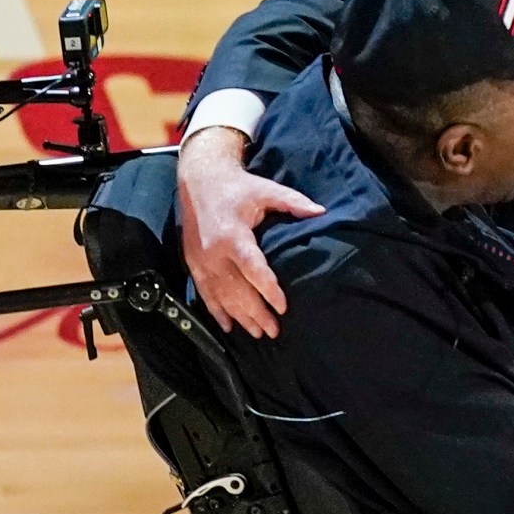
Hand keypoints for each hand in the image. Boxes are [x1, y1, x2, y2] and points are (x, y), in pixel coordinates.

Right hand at [177, 126, 322, 337]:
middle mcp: (214, 252)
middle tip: (274, 330)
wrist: (199, 180)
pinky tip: (228, 326)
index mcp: (233, 235)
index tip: (282, 307)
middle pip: (236, 289)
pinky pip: (204, 292)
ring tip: (257, 334)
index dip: (267, 290)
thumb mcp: (266, 190)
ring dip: (239, 316)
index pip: (252, 268)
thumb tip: (321, 212)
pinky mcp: (193, 263)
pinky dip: (215, 311)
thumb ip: (293, 202)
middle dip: (255, 312)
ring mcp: (201, 260)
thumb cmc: (237, 187)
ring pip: (220, 295)